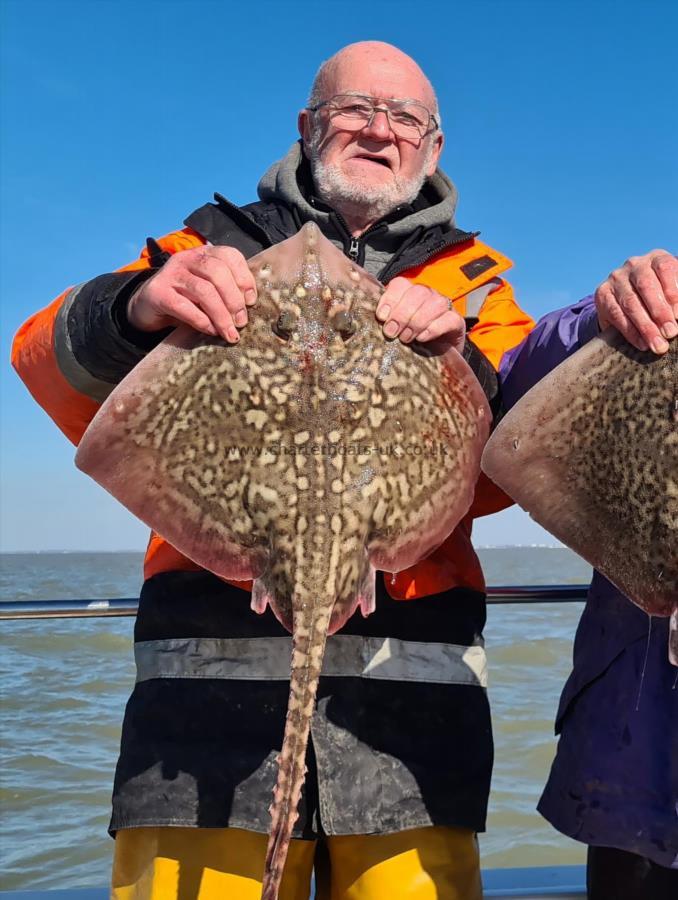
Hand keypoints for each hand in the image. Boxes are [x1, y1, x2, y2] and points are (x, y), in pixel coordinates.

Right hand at [127, 245, 256, 342]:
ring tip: (230, 332)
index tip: (251, 301)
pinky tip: (210, 331)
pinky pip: (184, 306)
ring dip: (221, 314)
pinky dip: (201, 321)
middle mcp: (187, 259)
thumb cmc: (185, 299)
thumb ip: (226, 292)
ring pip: (203, 290)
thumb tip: (249, 309)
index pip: (229, 255)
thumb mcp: (207, 291)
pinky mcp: (158, 293)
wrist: (146, 307)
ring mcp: (171, 274)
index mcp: (203, 254)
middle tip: (241, 322)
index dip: (244, 278)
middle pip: (217, 272)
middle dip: (233, 300)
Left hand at [375, 277, 464, 353]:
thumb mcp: (394, 330)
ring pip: (434, 303)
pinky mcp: (456, 322)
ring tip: (406, 338)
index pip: (400, 284)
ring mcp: (444, 307)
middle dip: (402, 314)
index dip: (390, 298)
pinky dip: (434, 328)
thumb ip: (383, 322)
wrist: (435, 358)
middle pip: (417, 292)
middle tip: (391, 333)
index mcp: (409, 294)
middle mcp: (427, 296)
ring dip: (417, 321)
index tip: (381, 317)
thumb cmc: (409, 342)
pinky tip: (422, 338)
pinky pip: (449, 319)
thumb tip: (364, 324)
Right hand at [595, 250, 677, 353]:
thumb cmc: (661, 298)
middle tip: (670, 333)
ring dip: (646, 327)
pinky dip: (630, 331)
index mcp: (657, 258)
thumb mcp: (672, 295)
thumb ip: (676, 301)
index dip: (673, 291)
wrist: (629, 302)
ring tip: (658, 345)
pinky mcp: (602, 293)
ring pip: (630, 303)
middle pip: (646, 286)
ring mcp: (616, 278)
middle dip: (659, 312)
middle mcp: (635, 264)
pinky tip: (642, 344)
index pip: (665, 268)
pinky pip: (616, 314)